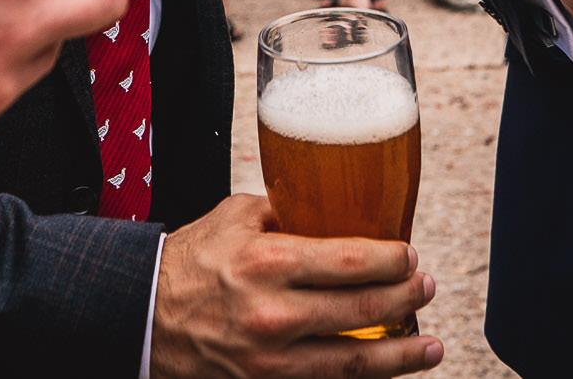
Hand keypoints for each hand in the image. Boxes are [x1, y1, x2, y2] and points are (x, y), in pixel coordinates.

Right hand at [151, 196, 440, 377]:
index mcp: (269, 260)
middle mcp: (274, 313)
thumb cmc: (191, 262)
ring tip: (431, 347)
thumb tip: (334, 210)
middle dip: (406, 300)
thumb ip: (287, 213)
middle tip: (426, 289)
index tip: (409, 257)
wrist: (141, 316)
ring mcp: (270, 360)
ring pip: (354, 362)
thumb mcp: (235, 218)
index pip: (354, 260)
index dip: (394, 261)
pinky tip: (385, 373)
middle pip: (363, 311)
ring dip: (402, 355)